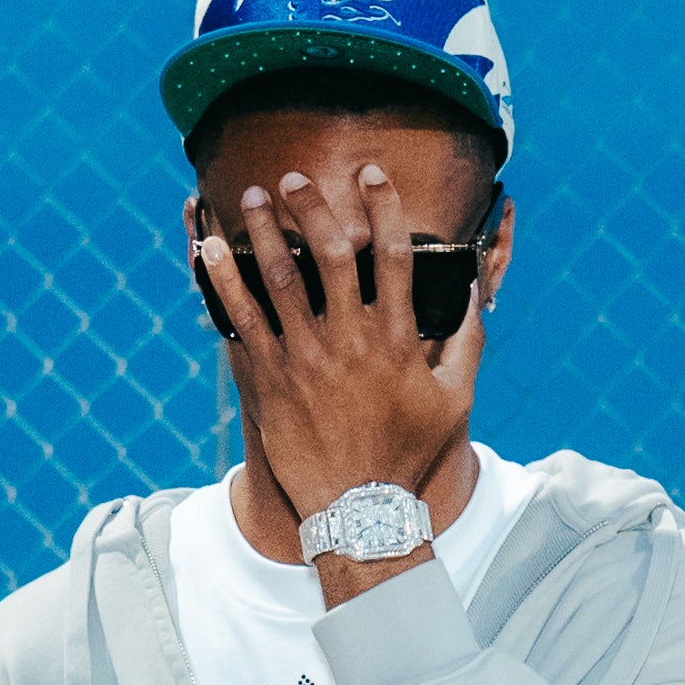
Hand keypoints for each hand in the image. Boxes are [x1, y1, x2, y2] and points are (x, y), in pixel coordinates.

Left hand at [201, 161, 484, 586]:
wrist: (358, 510)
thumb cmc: (408, 455)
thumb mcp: (455, 399)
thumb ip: (467, 340)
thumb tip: (476, 288)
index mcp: (395, 339)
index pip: (392, 255)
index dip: (382, 207)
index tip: (371, 174)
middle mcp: (348, 341)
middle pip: (328, 252)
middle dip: (313, 206)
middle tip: (297, 179)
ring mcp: (303, 359)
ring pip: (277, 276)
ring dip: (264, 230)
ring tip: (254, 196)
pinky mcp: (267, 379)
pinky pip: (240, 318)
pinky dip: (223, 280)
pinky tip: (208, 250)